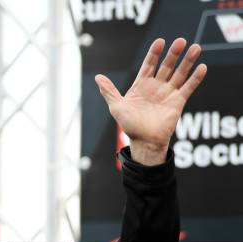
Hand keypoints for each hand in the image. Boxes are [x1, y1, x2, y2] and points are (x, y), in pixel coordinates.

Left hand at [95, 38, 206, 165]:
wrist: (144, 141)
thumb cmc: (129, 125)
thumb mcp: (117, 106)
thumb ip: (109, 91)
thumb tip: (97, 77)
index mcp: (141, 85)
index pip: (149, 65)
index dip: (154, 53)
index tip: (160, 41)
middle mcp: (156, 87)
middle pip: (166, 66)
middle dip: (173, 54)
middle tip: (181, 41)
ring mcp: (168, 93)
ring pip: (180, 73)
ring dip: (188, 61)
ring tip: (195, 48)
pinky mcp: (178, 102)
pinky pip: (188, 87)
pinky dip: (195, 78)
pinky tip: (201, 67)